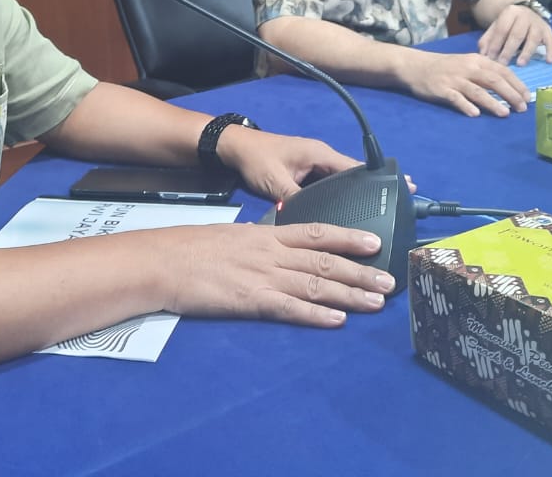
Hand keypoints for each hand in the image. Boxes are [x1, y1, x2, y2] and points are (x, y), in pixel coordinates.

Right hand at [159, 221, 394, 327]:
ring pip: (316, 283)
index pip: (317, 232)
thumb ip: (259, 244)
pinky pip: (290, 307)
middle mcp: (271, 252)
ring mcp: (262, 276)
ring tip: (376, 302)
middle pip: (325, 260)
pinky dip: (316, 314)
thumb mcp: (232, 236)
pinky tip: (337, 320)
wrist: (161, 261)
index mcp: (266, 234)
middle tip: (390, 281)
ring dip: (349, 293)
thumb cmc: (190, 249)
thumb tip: (277, 250)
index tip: (375, 243)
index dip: (348, 237)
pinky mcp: (250, 300)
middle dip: (361, 271)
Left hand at [216, 126, 412, 202]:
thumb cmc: (256, 159)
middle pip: (355, 174)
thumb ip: (294, 200)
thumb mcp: (275, 181)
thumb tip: (311, 223)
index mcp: (319, 155)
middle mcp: (321, 158)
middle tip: (404, 201)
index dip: (379, 179)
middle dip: (377, 186)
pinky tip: (352, 209)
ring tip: (384, 208)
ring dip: (361, 191)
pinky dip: (343, 194)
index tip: (404, 186)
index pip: (356, 167)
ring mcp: (314, 165)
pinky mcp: (306, 172)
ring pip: (343, 180)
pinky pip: (331, 184)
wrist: (235, 148)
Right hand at [399, 49, 530, 117]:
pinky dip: (466, 106)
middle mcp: (468, 68)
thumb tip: (509, 87)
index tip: (527, 97)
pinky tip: (475, 114)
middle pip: (494, 81)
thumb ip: (485, 73)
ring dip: (492, 103)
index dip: (517, 84)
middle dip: (510, 94)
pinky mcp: (442, 89)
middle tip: (522, 108)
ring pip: (477, 91)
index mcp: (477, 60)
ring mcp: (454, 79)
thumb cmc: (446, 66)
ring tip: (505, 114)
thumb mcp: (467, 63)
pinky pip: (456, 98)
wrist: (416, 66)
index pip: (502, 71)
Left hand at [477, 3, 551, 65]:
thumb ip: (488, 39)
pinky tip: (549, 61)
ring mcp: (538, 23)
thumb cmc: (508, 24)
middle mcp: (525, 16)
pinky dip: (551, 51)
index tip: (490, 58)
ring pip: (533, 38)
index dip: (495, 44)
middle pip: (517, 34)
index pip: (502, 29)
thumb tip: (483, 54)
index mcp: (510, 12)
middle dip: (509, 50)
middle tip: (503, 64)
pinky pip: (551, 41)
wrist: (526, 11)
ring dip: (527, 52)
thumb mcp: (496, 27)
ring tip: (520, 64)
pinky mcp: (548, 30)